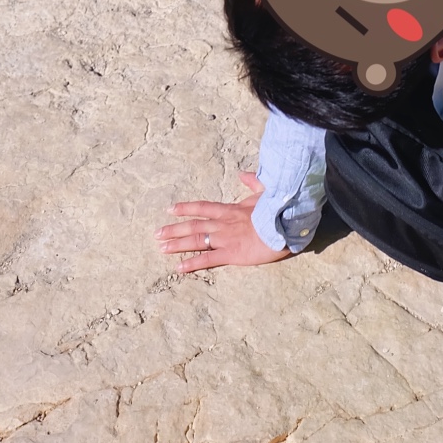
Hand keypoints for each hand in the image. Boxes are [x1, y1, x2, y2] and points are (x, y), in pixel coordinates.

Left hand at [156, 172, 291, 272]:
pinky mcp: (231, 254)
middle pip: (193, 226)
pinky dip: (192, 263)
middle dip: (174, 229)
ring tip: (161, 248)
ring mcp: (225, 239)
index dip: (185, 208)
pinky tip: (179, 268)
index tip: (170, 210)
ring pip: (195, 241)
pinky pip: (208, 259)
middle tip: (157, 234)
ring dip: (177, 244)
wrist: (285, 224)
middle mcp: (223, 224)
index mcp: (231, 210)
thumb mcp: (266, 191)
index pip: (203, 207)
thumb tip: (243, 174)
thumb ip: (253, 182)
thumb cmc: (278, 208)